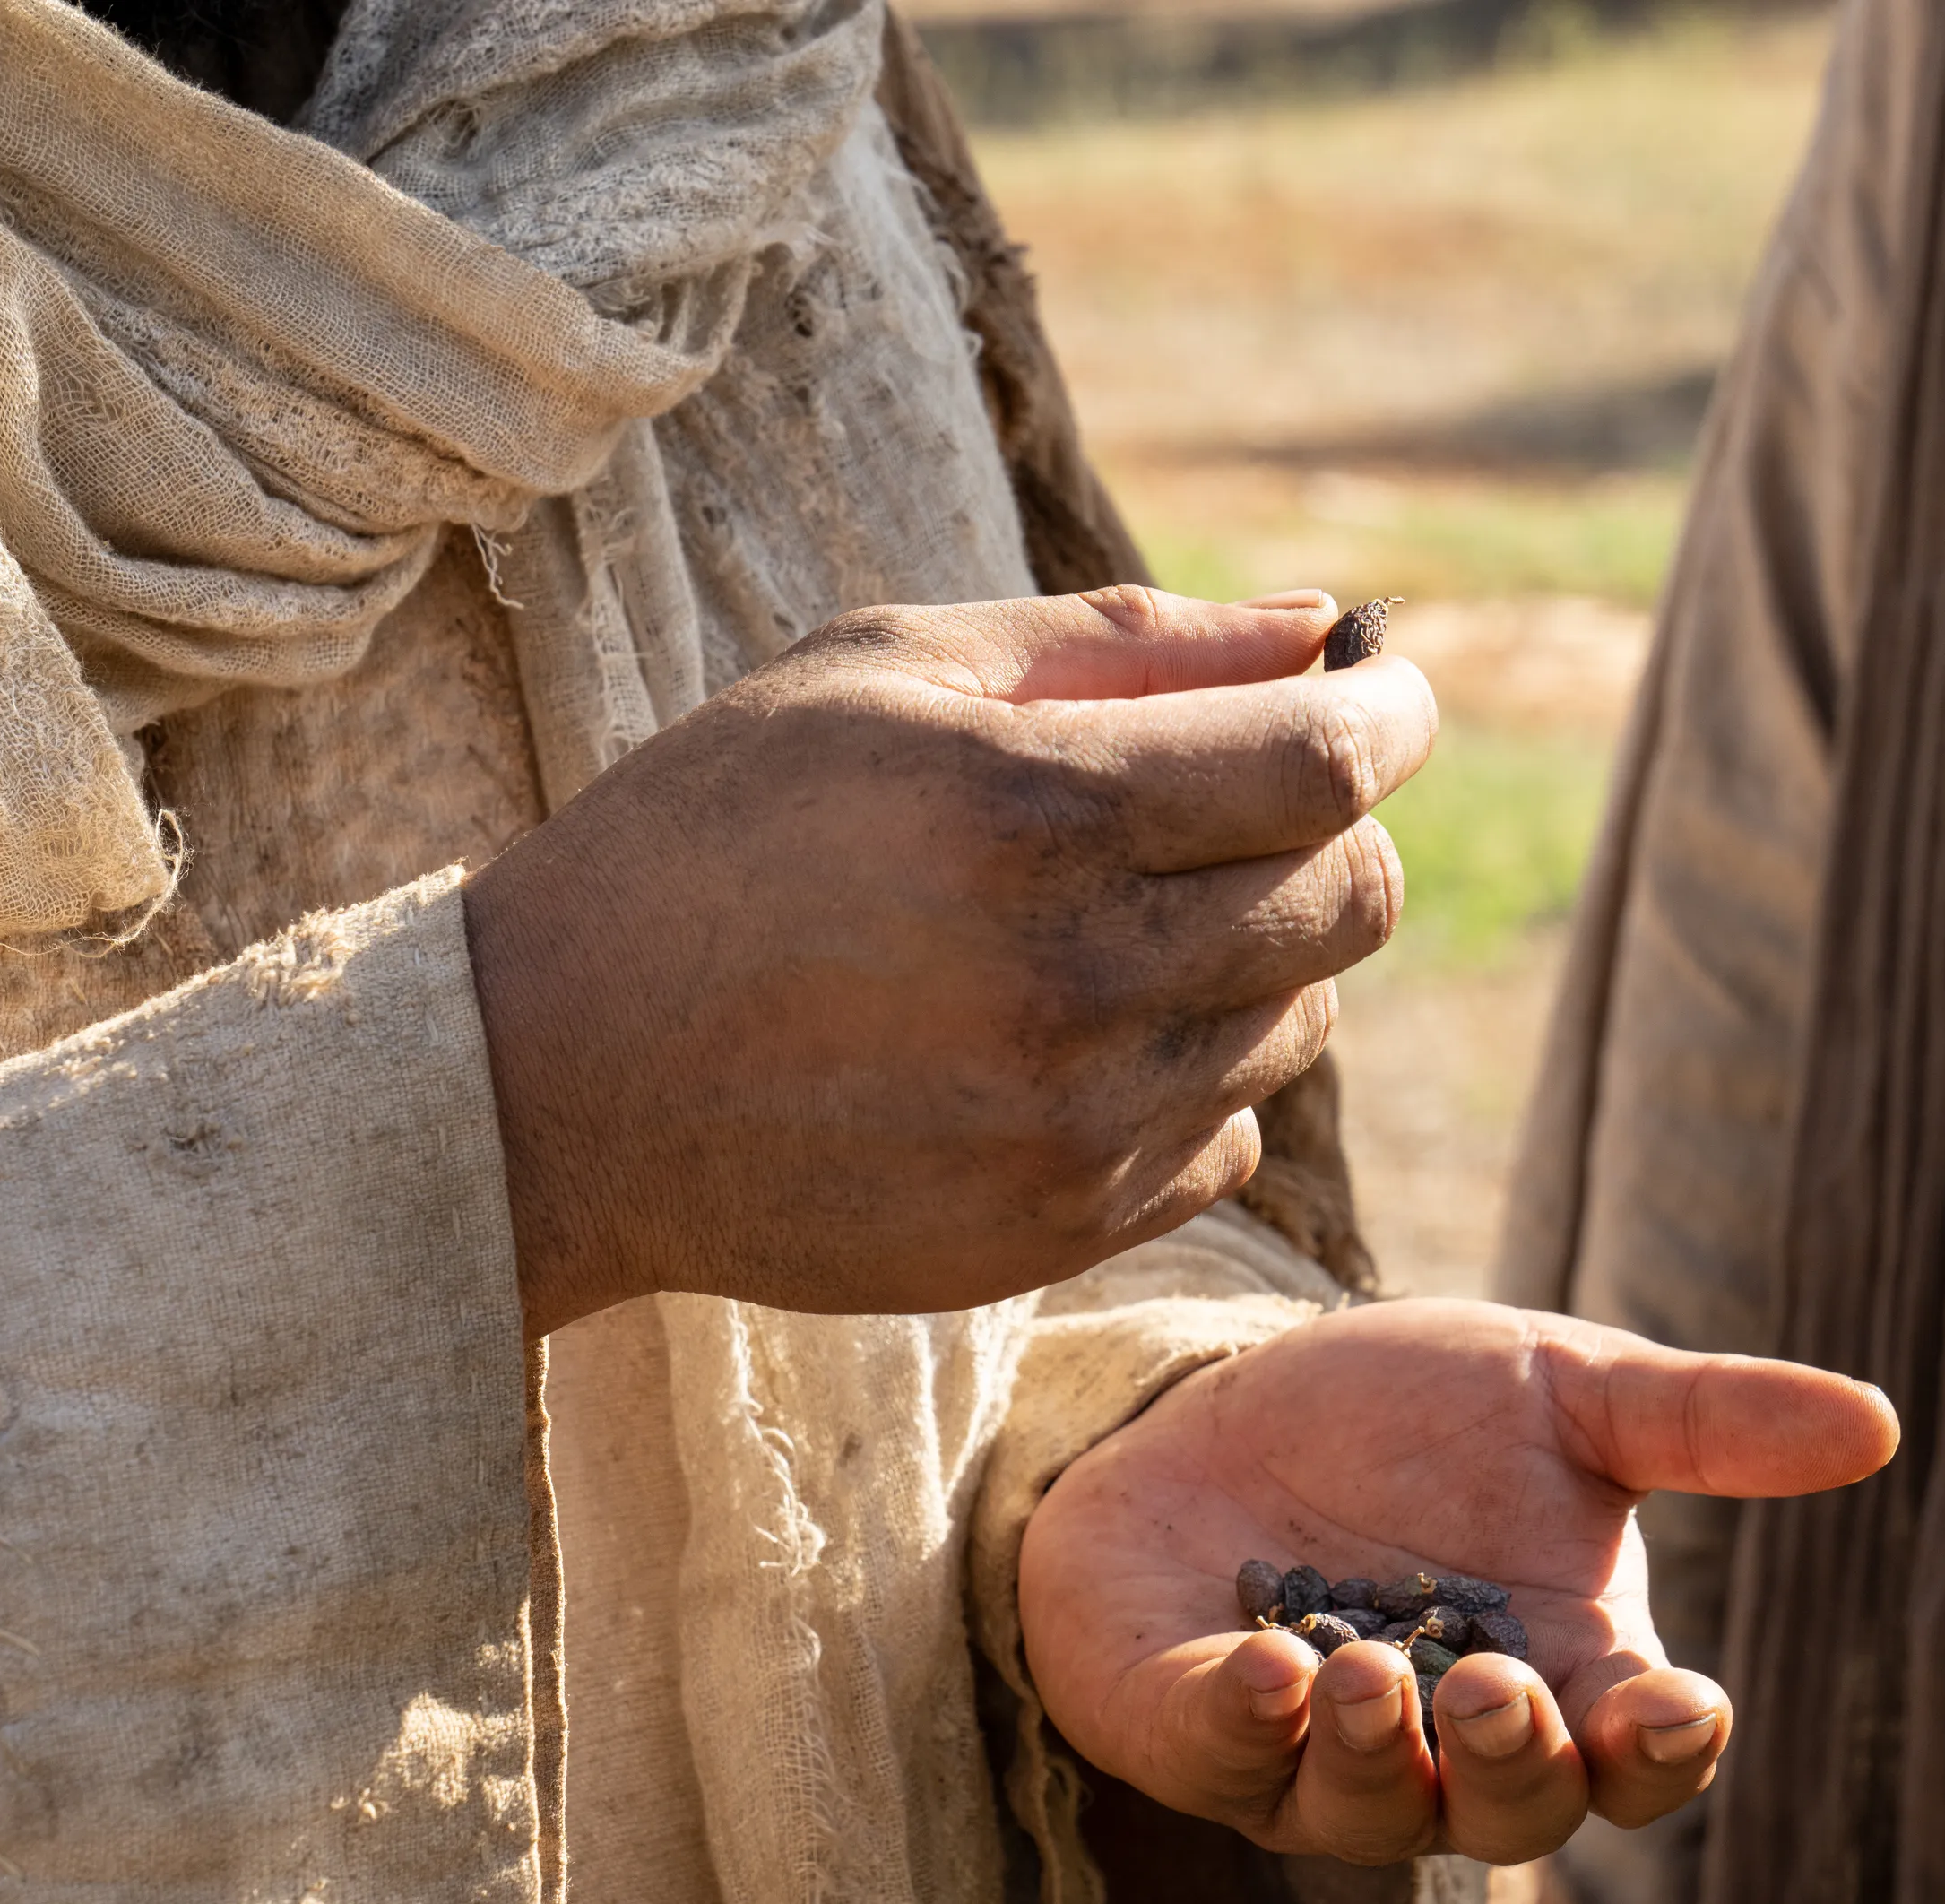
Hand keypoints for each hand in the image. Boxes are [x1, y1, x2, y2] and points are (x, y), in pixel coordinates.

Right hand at [460, 587, 1432, 1332]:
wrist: (558, 1082)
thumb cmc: (714, 835)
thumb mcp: (884, 674)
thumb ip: (1123, 643)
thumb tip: (1327, 630)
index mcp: (1032, 814)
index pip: (1326, 762)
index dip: (1386, 713)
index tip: (1381, 690)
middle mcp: (1074, 984)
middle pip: (1350, 898)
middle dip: (1332, 828)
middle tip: (1246, 800)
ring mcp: (1072, 1128)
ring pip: (1299, 1023)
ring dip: (1253, 957)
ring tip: (1112, 922)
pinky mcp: (1055, 1233)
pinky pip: (1226, 1143)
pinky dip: (1190, 1077)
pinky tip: (1069, 1038)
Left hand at [1017, 1300, 1895, 1862]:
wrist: (1213, 1400)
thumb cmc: (1405, 1417)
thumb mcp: (1562, 1390)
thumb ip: (1704, 1420)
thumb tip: (1878, 1424)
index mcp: (1563, 1679)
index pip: (1638, 1761)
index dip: (1665, 1752)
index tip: (1685, 1704)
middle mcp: (1447, 1748)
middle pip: (1513, 1817)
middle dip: (1517, 1766)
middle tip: (1506, 1688)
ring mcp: (1313, 1760)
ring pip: (1368, 1814)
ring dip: (1379, 1755)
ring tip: (1368, 1670)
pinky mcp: (1189, 1731)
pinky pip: (1223, 1761)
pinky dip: (1244, 1726)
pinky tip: (1264, 1670)